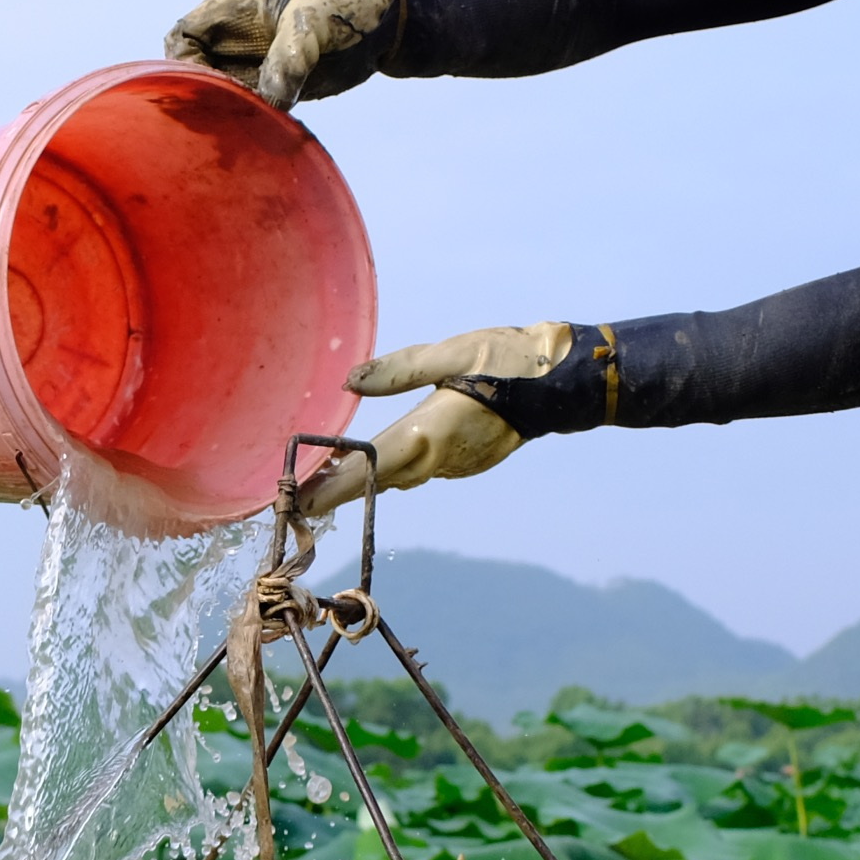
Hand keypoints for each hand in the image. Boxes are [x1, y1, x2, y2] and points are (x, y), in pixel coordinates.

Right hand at [163, 0, 402, 108]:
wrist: (385, 24)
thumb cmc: (347, 5)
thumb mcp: (314, 23)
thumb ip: (290, 57)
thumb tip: (272, 99)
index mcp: (232, 7)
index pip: (182, 38)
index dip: (184, 63)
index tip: (208, 87)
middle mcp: (234, 38)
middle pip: (194, 71)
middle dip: (203, 96)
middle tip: (227, 116)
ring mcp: (251, 64)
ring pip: (217, 95)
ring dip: (226, 114)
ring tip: (246, 127)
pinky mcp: (271, 88)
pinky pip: (246, 110)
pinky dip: (249, 123)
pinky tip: (263, 132)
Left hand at [296, 322, 574, 514]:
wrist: (564, 384)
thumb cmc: (510, 360)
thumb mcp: (452, 354)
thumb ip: (398, 370)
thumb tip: (349, 383)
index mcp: (431, 434)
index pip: (369, 468)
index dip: (331, 488)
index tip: (298, 505)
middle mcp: (440, 458)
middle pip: (377, 481)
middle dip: (336, 492)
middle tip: (295, 501)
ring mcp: (455, 464)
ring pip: (397, 477)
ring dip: (361, 482)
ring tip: (321, 483)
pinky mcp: (466, 461)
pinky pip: (418, 471)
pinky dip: (390, 470)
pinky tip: (371, 462)